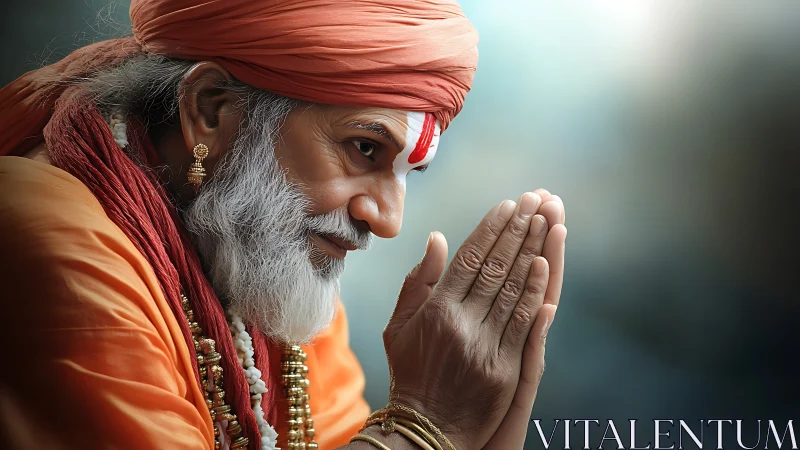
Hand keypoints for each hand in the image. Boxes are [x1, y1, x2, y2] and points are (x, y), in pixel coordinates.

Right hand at [383, 192, 551, 449]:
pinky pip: (524, 322)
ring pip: (513, 289)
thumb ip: (418, 282)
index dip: (490, 229)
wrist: (425, 429)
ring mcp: (485, 346)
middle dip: (517, 230)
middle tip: (535, 200)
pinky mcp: (505, 368)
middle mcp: (461, 324)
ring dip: (531, 251)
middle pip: (495, 267)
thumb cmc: (409, 373)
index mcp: (435, 311)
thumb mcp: (398, 327)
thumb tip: (439, 240)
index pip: (468, 259)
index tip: (507, 205)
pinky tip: (544, 264)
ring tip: (545, 221)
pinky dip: (535, 291)